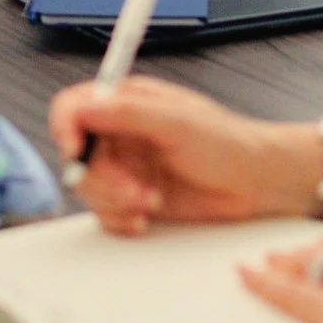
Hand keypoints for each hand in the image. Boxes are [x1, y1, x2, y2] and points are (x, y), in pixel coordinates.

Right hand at [47, 76, 322, 234]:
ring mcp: (126, 168)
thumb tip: (85, 106)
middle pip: (77, 155)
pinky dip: (120, 219)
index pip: (74, 107)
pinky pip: (106, 213)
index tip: (74, 151)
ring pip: (89, 188)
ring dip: (115, 201)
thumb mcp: (178, 122)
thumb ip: (128, 113)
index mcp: (127, 103)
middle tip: (133, 190)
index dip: (65, 128)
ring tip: (150, 201)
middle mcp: (121, 134)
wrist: (257, 184)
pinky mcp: (133, 198)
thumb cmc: (228, 143)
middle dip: (100, 178)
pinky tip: (145, 218)